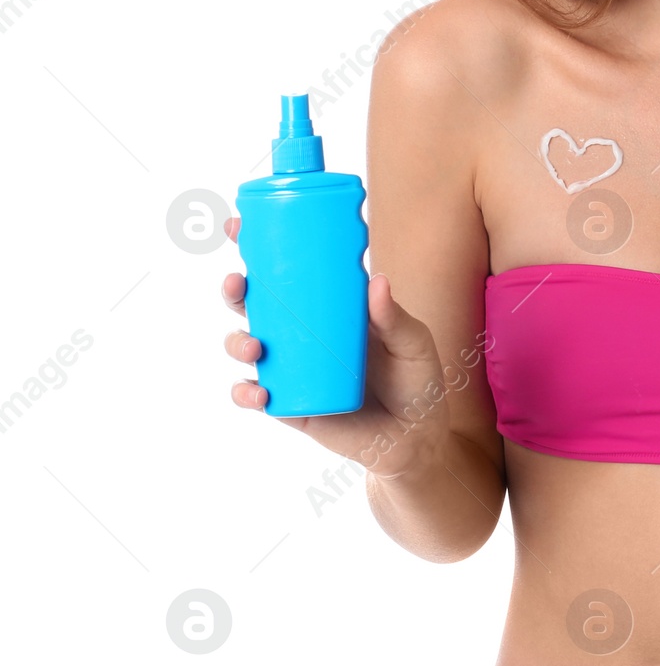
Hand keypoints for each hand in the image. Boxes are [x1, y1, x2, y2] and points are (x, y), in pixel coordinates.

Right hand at [221, 216, 452, 478]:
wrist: (417, 440)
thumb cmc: (417, 380)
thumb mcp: (413, 343)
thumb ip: (394, 318)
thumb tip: (376, 281)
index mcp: (330, 309)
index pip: (288, 272)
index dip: (259, 248)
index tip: (239, 225)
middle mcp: (303, 336)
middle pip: (256, 306)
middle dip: (236, 290)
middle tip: (237, 282)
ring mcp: (293, 370)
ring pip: (248, 348)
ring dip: (238, 342)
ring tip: (256, 345)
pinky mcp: (291, 407)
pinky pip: (258, 397)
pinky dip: (247, 393)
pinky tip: (258, 391)